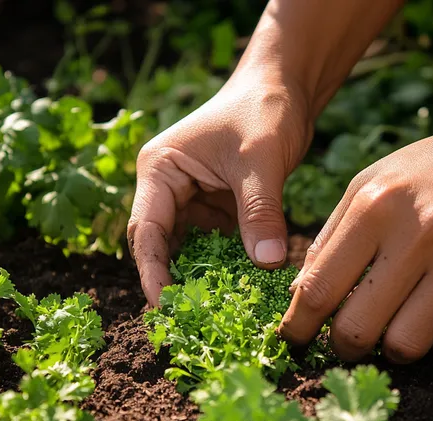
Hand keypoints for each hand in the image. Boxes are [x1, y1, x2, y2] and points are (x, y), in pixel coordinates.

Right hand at [129, 78, 312, 305]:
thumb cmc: (264, 109)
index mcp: (160, 169)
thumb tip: (267, 265)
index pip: (146, 229)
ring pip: (189, 249)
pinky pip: (215, 244)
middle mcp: (168, 187)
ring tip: (212, 315)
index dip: (152, 270)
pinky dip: (225, 265)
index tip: (163, 304)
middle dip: (173, 281)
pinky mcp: (216, 207)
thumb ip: (261, 212)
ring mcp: (192, 199)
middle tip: (186, 322)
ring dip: (200, 277)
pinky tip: (237, 290)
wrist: (286, 87)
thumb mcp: (261, 161)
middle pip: (161, 245)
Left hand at [279, 124, 432, 361]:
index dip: (298, 326)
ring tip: (393, 330)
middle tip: (346, 341)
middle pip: (358, 329)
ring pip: (406, 345)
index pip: (319, 289)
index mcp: (375, 208)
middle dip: (343, 347)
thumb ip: (331, 236)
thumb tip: (300, 293)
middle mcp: (419, 235)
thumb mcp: (370, 183)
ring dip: (392, 348)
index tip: (293, 339)